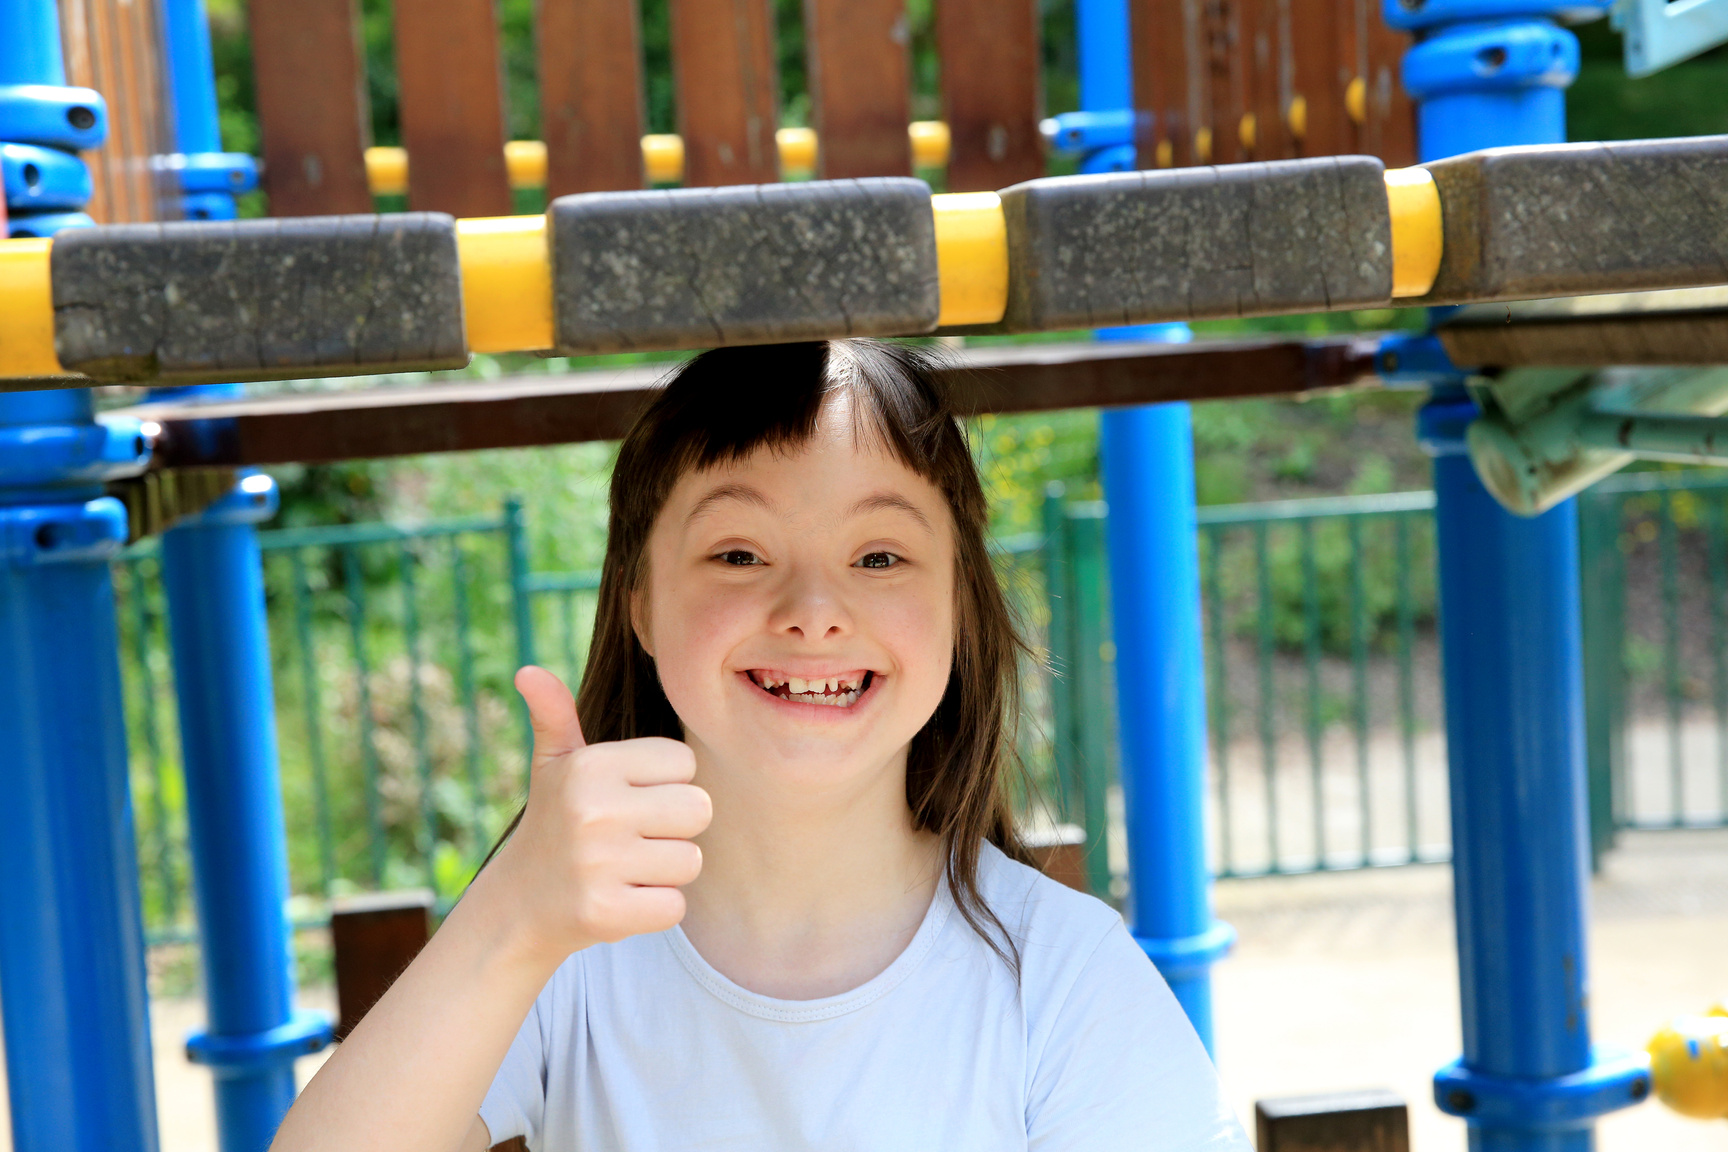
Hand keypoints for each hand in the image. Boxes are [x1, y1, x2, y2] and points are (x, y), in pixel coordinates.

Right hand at [486, 666, 711, 963]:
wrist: (517, 906)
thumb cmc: (554, 823)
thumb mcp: (553, 766)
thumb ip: (556, 716)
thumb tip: (528, 672)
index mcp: (591, 765)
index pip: (685, 762)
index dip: (666, 784)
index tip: (629, 800)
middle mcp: (594, 809)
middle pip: (700, 809)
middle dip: (675, 828)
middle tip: (633, 838)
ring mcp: (599, 864)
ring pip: (691, 860)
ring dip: (666, 871)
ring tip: (624, 869)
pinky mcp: (606, 912)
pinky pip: (675, 906)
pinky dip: (656, 908)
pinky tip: (621, 900)